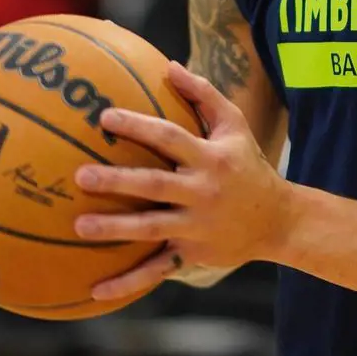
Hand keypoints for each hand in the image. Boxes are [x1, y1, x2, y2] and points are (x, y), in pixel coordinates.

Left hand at [73, 61, 288, 301]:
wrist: (278, 220)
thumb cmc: (248, 164)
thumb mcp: (235, 125)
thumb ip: (203, 94)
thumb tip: (169, 65)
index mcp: (210, 158)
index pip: (170, 137)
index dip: (139, 126)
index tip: (105, 117)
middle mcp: (203, 192)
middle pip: (155, 185)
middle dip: (117, 181)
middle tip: (81, 176)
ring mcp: (197, 227)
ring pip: (150, 229)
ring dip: (114, 230)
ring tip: (78, 226)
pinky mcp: (192, 255)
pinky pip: (155, 271)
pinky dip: (127, 283)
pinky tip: (95, 290)